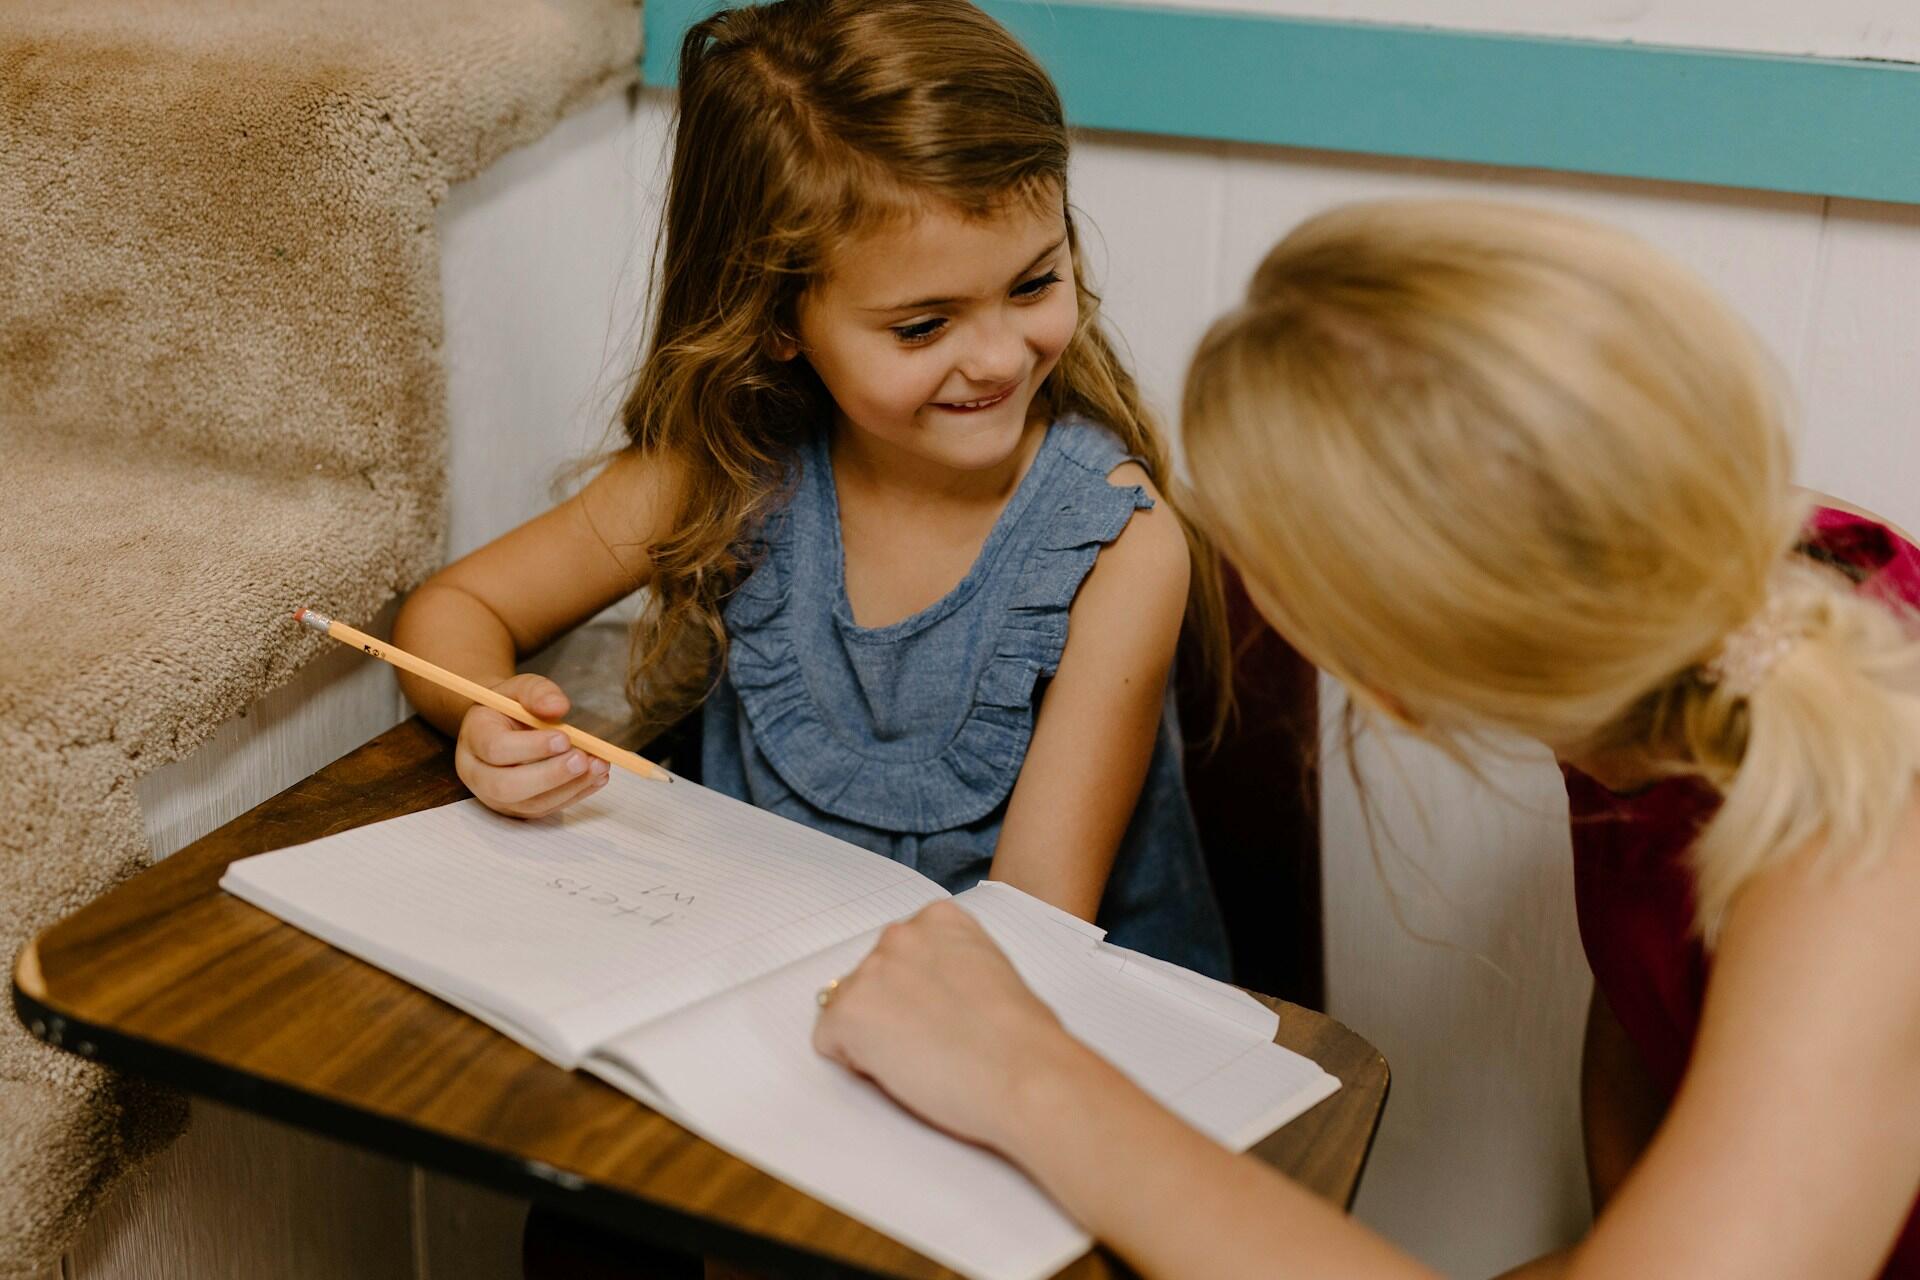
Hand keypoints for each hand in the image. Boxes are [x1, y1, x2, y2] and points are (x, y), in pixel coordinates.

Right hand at [453, 673, 608, 817]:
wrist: (502, 727)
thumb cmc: (510, 707)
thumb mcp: (519, 688)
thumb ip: (537, 692)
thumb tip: (558, 706)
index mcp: (474, 737)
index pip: (496, 748)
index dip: (531, 747)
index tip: (564, 738)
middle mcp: (477, 772)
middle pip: (507, 786)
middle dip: (550, 775)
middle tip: (583, 759)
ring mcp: (496, 796)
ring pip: (530, 803)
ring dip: (569, 787)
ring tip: (599, 766)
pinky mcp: (518, 809)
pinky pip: (546, 809)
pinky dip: (575, 794)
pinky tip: (597, 776)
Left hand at [812, 900, 1090, 1153]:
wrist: (1025, 1073)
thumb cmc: (1025, 1038)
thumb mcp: (993, 973)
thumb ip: (953, 968)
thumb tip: (932, 995)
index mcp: (939, 919)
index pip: (900, 954)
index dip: (916, 993)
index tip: (940, 1014)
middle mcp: (899, 934)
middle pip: (871, 978)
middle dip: (890, 1011)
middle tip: (931, 1043)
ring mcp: (870, 971)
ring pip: (848, 1009)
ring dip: (872, 1036)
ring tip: (921, 1059)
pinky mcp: (848, 1013)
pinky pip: (829, 1041)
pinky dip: (855, 1062)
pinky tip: (901, 1071)